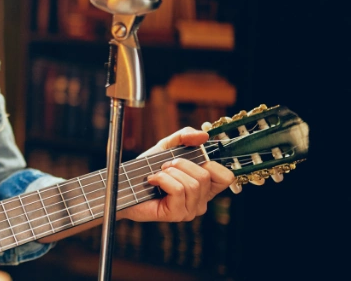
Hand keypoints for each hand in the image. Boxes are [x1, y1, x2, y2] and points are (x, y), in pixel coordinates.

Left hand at [119, 127, 235, 222]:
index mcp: (204, 186)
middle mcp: (201, 201)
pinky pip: (178, 190)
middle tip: (165, 165)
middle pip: (206, 177)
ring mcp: (190, 210)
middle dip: (182, 164)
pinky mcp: (177, 214)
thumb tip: (203, 135)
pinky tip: (152, 181)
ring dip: (171, 172)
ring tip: (158, 173)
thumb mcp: (167, 147)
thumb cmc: (147, 169)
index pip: (226, 177)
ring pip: (193, 184)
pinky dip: (162, 179)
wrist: (124, 185)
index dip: (211, 163)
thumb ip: (185, 137)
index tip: (191, 158)